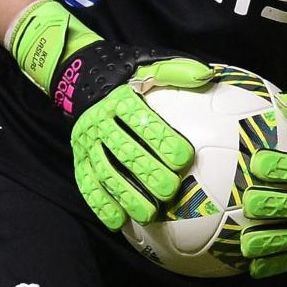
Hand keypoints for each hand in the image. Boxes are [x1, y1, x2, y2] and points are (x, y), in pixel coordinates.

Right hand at [7, 0, 217, 228]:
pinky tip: (118, 222)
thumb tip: (208, 76)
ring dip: (126, 195)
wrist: (80, 75)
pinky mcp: (79, 159)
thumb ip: (176, 71)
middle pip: (125, 151)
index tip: (184, 158)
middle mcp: (100, 122)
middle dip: (148, 173)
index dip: (162, 140)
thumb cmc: (125, 74)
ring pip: (106, 172)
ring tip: (148, 215)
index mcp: (120, 99)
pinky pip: (86, 184)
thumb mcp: (148, 65)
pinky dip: (100, 204)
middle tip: (170, 191)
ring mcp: (87, 143)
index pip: (142, 122)